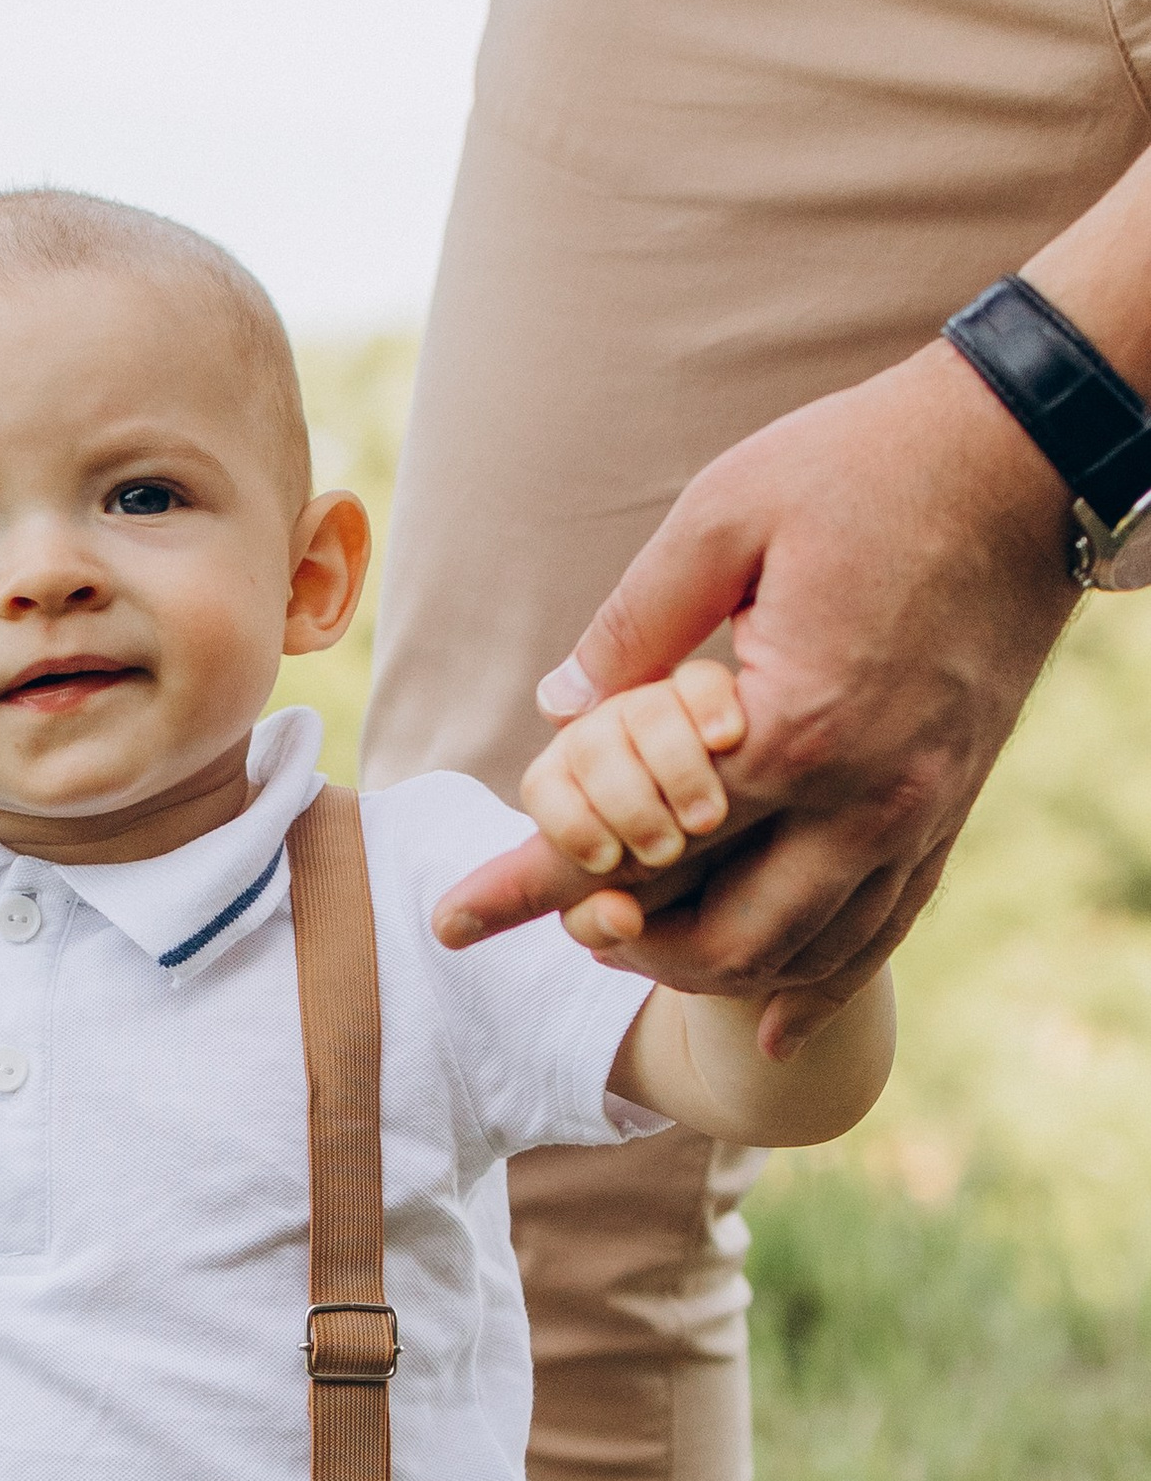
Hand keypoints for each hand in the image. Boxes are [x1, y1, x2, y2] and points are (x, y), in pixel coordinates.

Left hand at [430, 336, 1075, 1051]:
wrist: (1031, 452)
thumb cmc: (867, 465)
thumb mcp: (726, 514)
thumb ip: (633, 624)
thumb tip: (558, 710)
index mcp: (791, 724)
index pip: (630, 840)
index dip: (528, 886)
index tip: (450, 921)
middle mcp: (863, 796)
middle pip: (718, 936)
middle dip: (623, 943)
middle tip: (561, 918)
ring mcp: (918, 813)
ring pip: (799, 956)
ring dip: (707, 972)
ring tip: (636, 948)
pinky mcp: (952, 808)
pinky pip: (883, 931)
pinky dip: (818, 986)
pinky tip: (769, 1028)